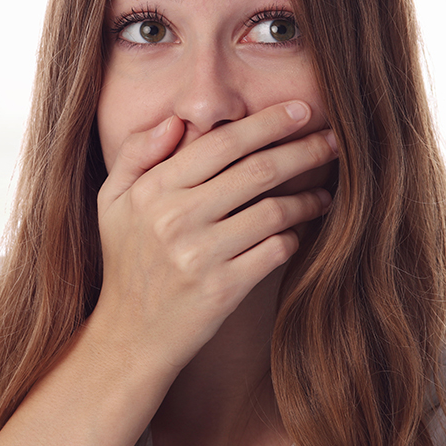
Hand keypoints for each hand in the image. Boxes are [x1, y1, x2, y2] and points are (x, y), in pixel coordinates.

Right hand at [94, 101, 337, 370]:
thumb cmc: (127, 260)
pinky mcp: (223, 289)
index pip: (220, 143)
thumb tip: (175, 121)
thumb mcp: (111, 201)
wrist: (129, 335)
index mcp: (152, 190)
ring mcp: (200, 255)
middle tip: (333, 140)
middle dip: (303, 149)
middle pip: (257, 171)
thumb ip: (135, 153)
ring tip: (325, 191)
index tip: (300, 110)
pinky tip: (300, 231)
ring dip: (309, 197)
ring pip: (274, 210)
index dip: (267, 122)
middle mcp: (175, 219)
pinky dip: (294, 236)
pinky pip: (276, 250)